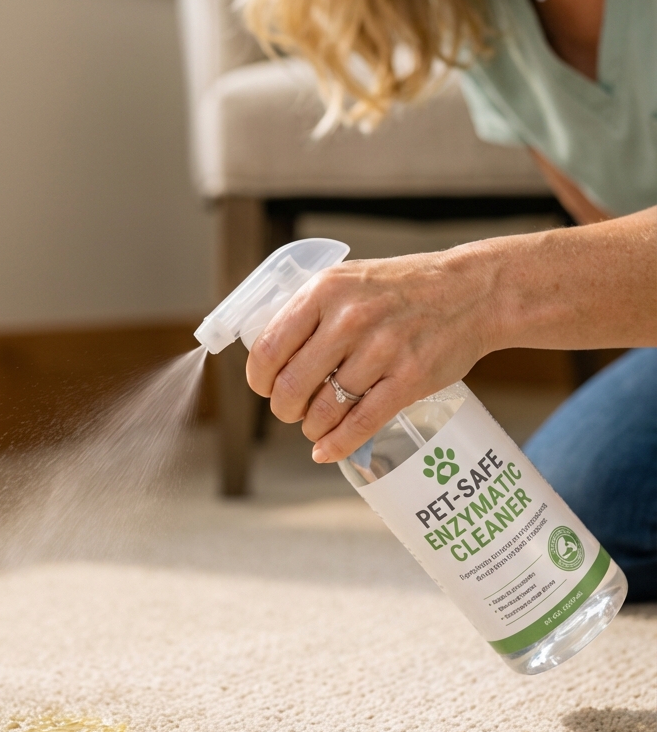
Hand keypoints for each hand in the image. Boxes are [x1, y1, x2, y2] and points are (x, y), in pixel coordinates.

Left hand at [246, 245, 495, 462]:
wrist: (471, 291)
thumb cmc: (403, 288)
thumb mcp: (348, 280)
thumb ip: (311, 312)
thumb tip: (272, 355)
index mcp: (325, 291)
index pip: (269, 348)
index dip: (259, 379)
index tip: (265, 388)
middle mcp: (350, 319)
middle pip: (292, 385)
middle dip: (284, 409)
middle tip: (291, 411)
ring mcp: (381, 350)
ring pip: (324, 410)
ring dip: (312, 428)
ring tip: (315, 426)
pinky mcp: (409, 379)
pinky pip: (361, 423)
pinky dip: (337, 445)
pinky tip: (326, 451)